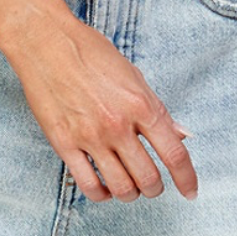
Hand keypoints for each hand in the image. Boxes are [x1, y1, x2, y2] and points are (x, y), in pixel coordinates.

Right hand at [7, 15, 197, 202]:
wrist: (46, 41)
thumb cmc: (90, 52)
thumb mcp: (132, 74)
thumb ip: (156, 108)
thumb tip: (180, 134)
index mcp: (140, 104)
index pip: (174, 154)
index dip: (187, 179)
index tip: (190, 191)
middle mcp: (117, 124)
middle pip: (149, 178)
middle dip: (155, 188)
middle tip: (152, 185)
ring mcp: (90, 136)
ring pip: (122, 188)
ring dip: (131, 194)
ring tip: (129, 186)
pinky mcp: (64, 144)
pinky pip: (89, 186)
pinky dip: (102, 194)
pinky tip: (104, 187)